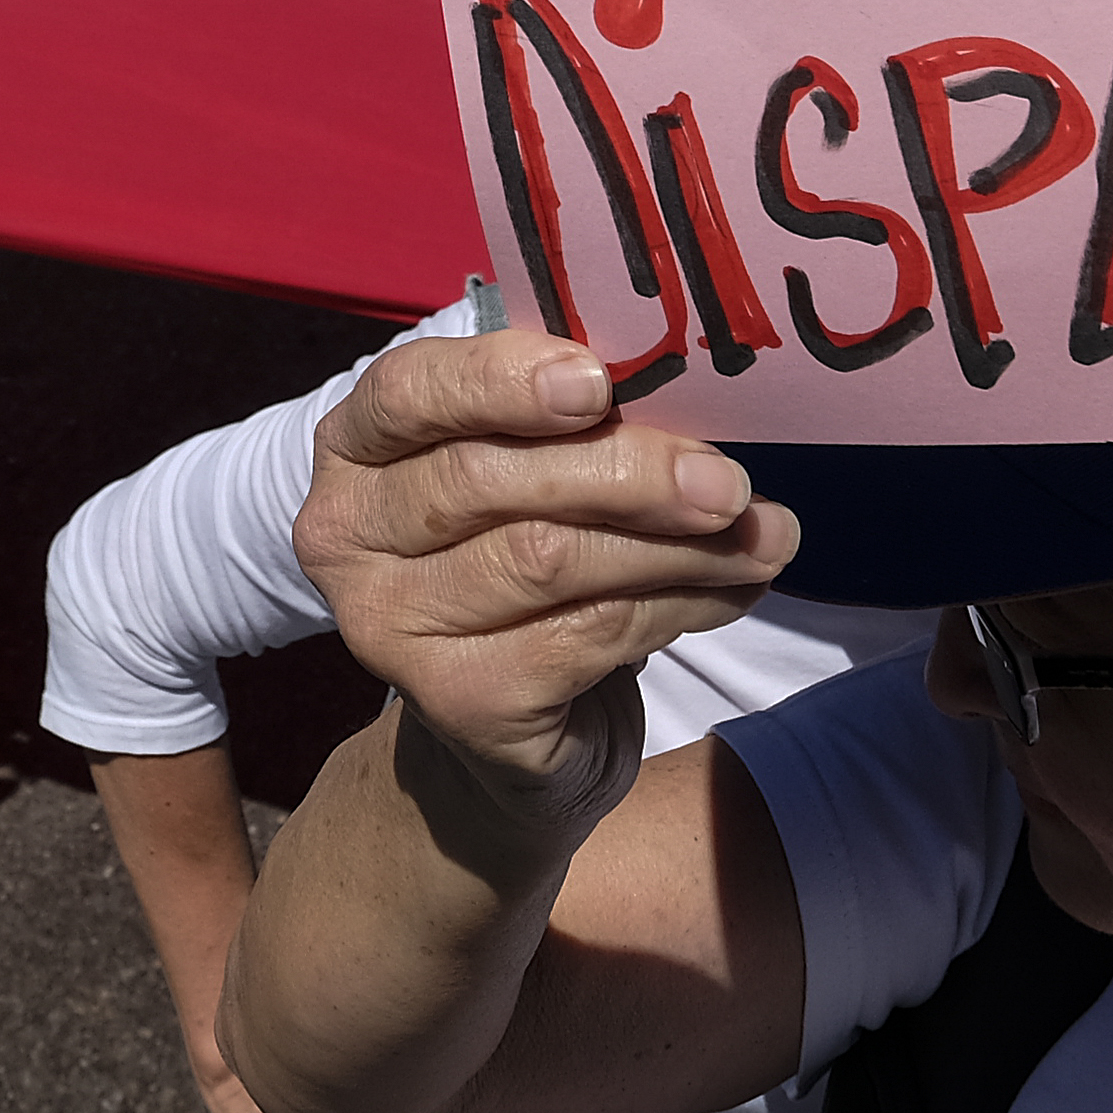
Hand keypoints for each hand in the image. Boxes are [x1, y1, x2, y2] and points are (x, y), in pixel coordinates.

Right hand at [295, 332, 795, 807]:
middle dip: (628, 472)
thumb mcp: (533, 477)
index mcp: (358, 448)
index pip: (407, 391)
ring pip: (547, 559)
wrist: (509, 733)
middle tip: (729, 483)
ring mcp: (392, 627)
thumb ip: (574, 426)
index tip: (598, 382)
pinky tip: (733, 592)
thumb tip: (692, 390)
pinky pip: (587, 634)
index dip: (500, 380)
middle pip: (487, 480)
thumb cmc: (523, 568)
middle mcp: (349, 535)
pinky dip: (679, 605)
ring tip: (763, 537)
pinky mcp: (458, 702)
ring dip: (675, 546)